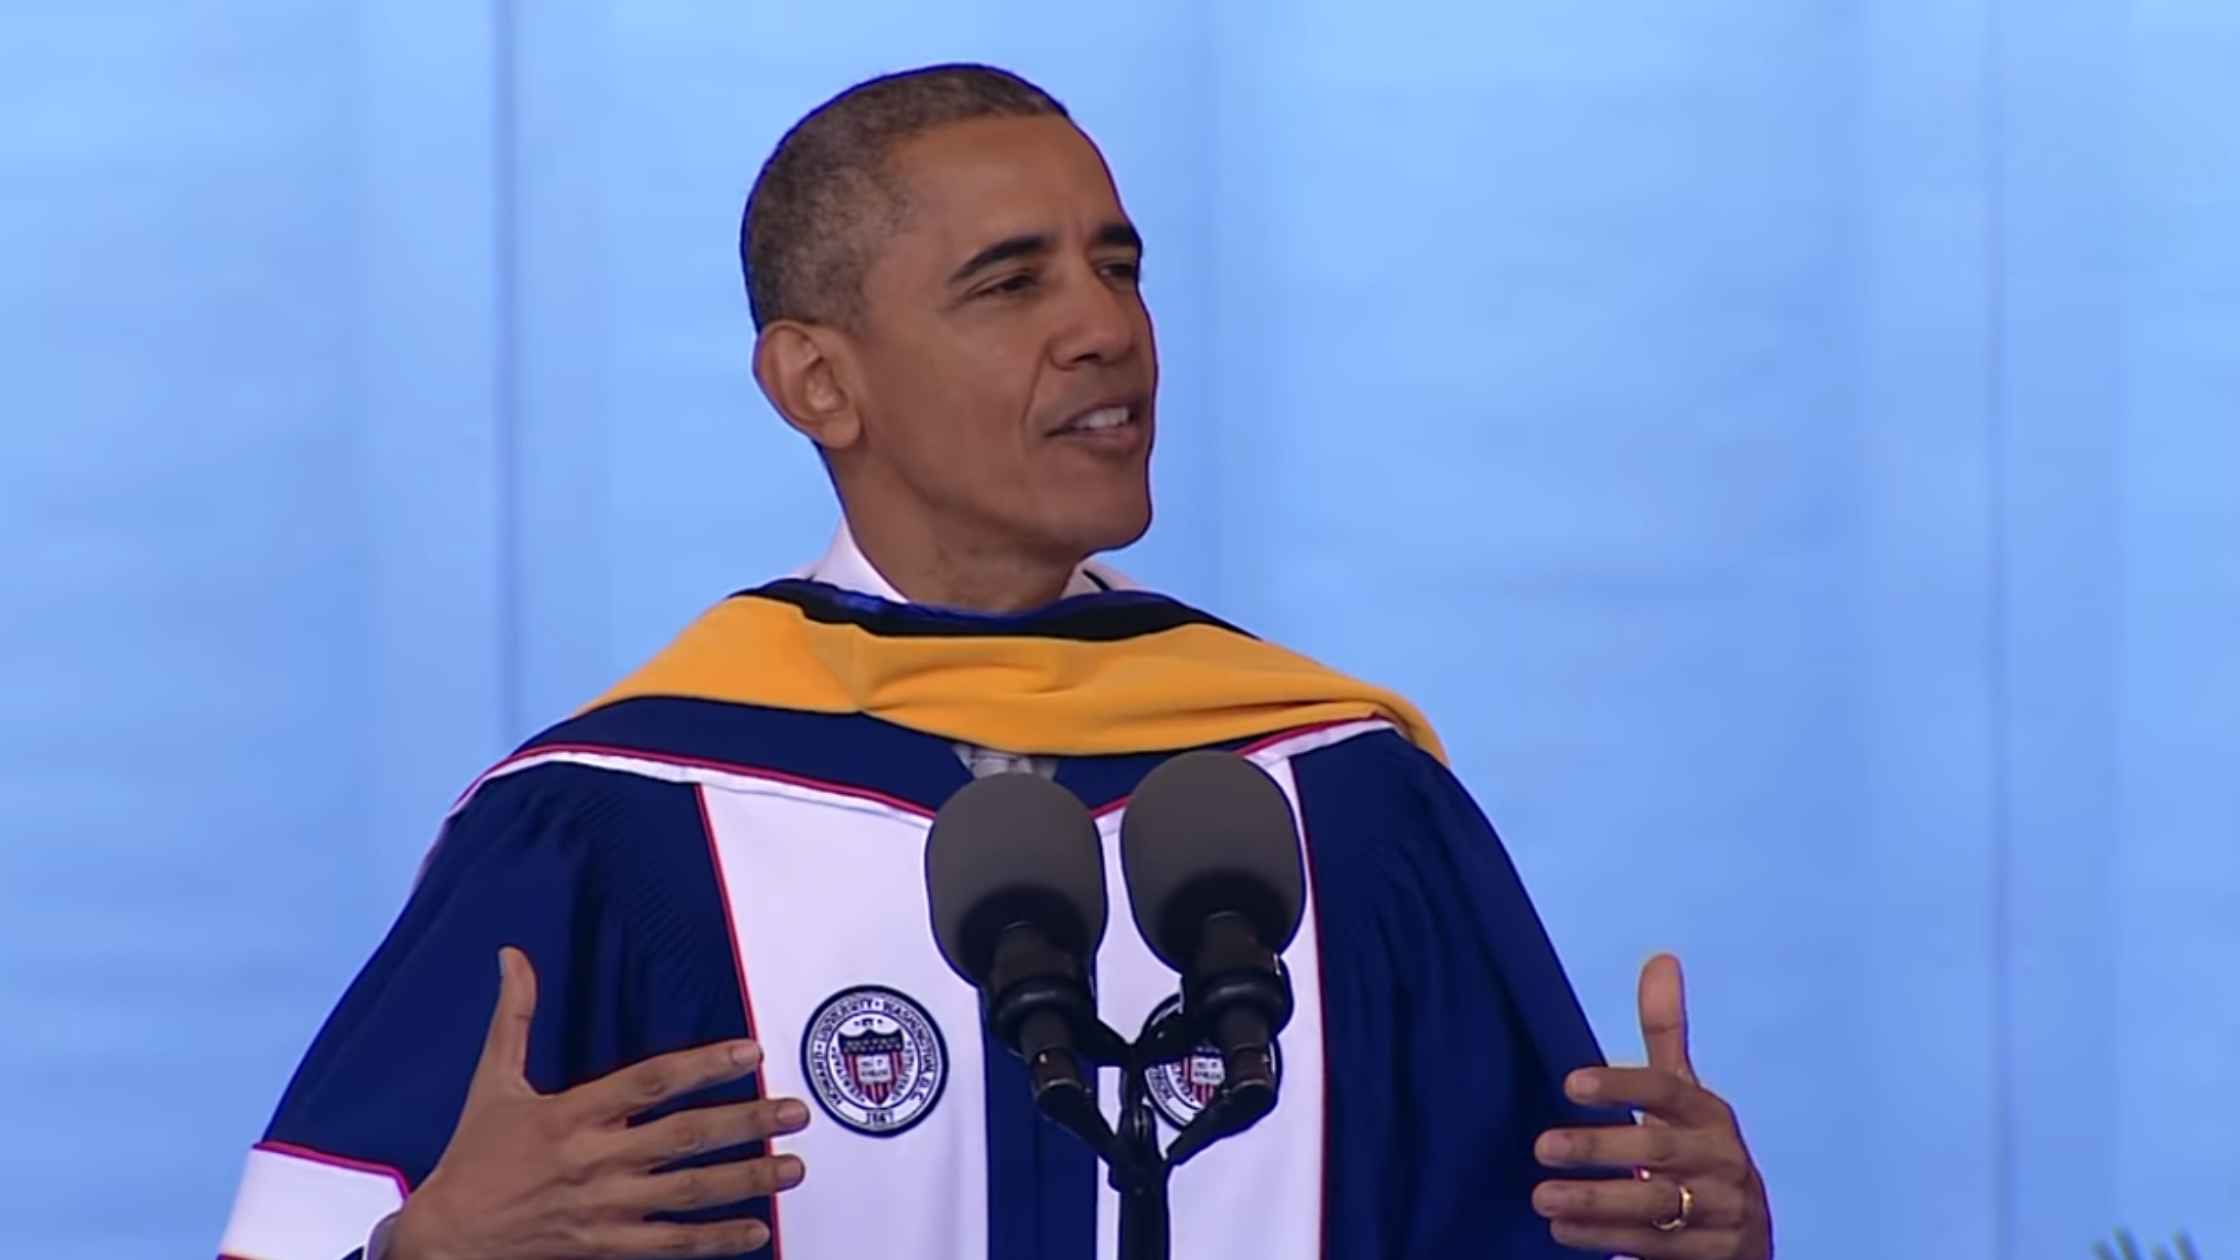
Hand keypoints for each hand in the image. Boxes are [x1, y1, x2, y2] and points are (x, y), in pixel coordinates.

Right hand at [388, 947, 811, 1258]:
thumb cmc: (474, 1155)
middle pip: (684, 1136)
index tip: (752, 1049)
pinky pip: (670, 1243)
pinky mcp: (605, 1245)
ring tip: (794, 1167)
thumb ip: (514, 1016)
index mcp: (572, 1113)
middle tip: (796, 1112)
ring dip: (746, 1179)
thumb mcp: (493, 1081)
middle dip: (746, 1123)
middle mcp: (594, 1158)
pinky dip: (715, 1238)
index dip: (704, 1064)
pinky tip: (757, 1231)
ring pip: (688, 1191)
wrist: (445, 1236)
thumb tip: (511, 954)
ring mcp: (604, 1206)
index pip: (651, 1081)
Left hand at [1532, 954, 1772, 1257]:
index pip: (1668, 1091)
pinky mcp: (1712, 1256)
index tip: (1571, 1084)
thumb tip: (1660, 958)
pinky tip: (1571, 1237)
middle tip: (1541, 1148)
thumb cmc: (1700, 1153)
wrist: (1747, 1235)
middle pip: (1657, 1151)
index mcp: (1708, 1114)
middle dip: (1597, 1149)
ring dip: (1596, 1205)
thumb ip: (1666, 1034)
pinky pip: (1659, 1252)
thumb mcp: (1685, 1096)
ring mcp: (1719, 1212)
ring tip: (1543, 1202)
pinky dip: (1615, 1246)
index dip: (1623, 1086)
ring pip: (1656, 1208)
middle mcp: (1719, 1161)